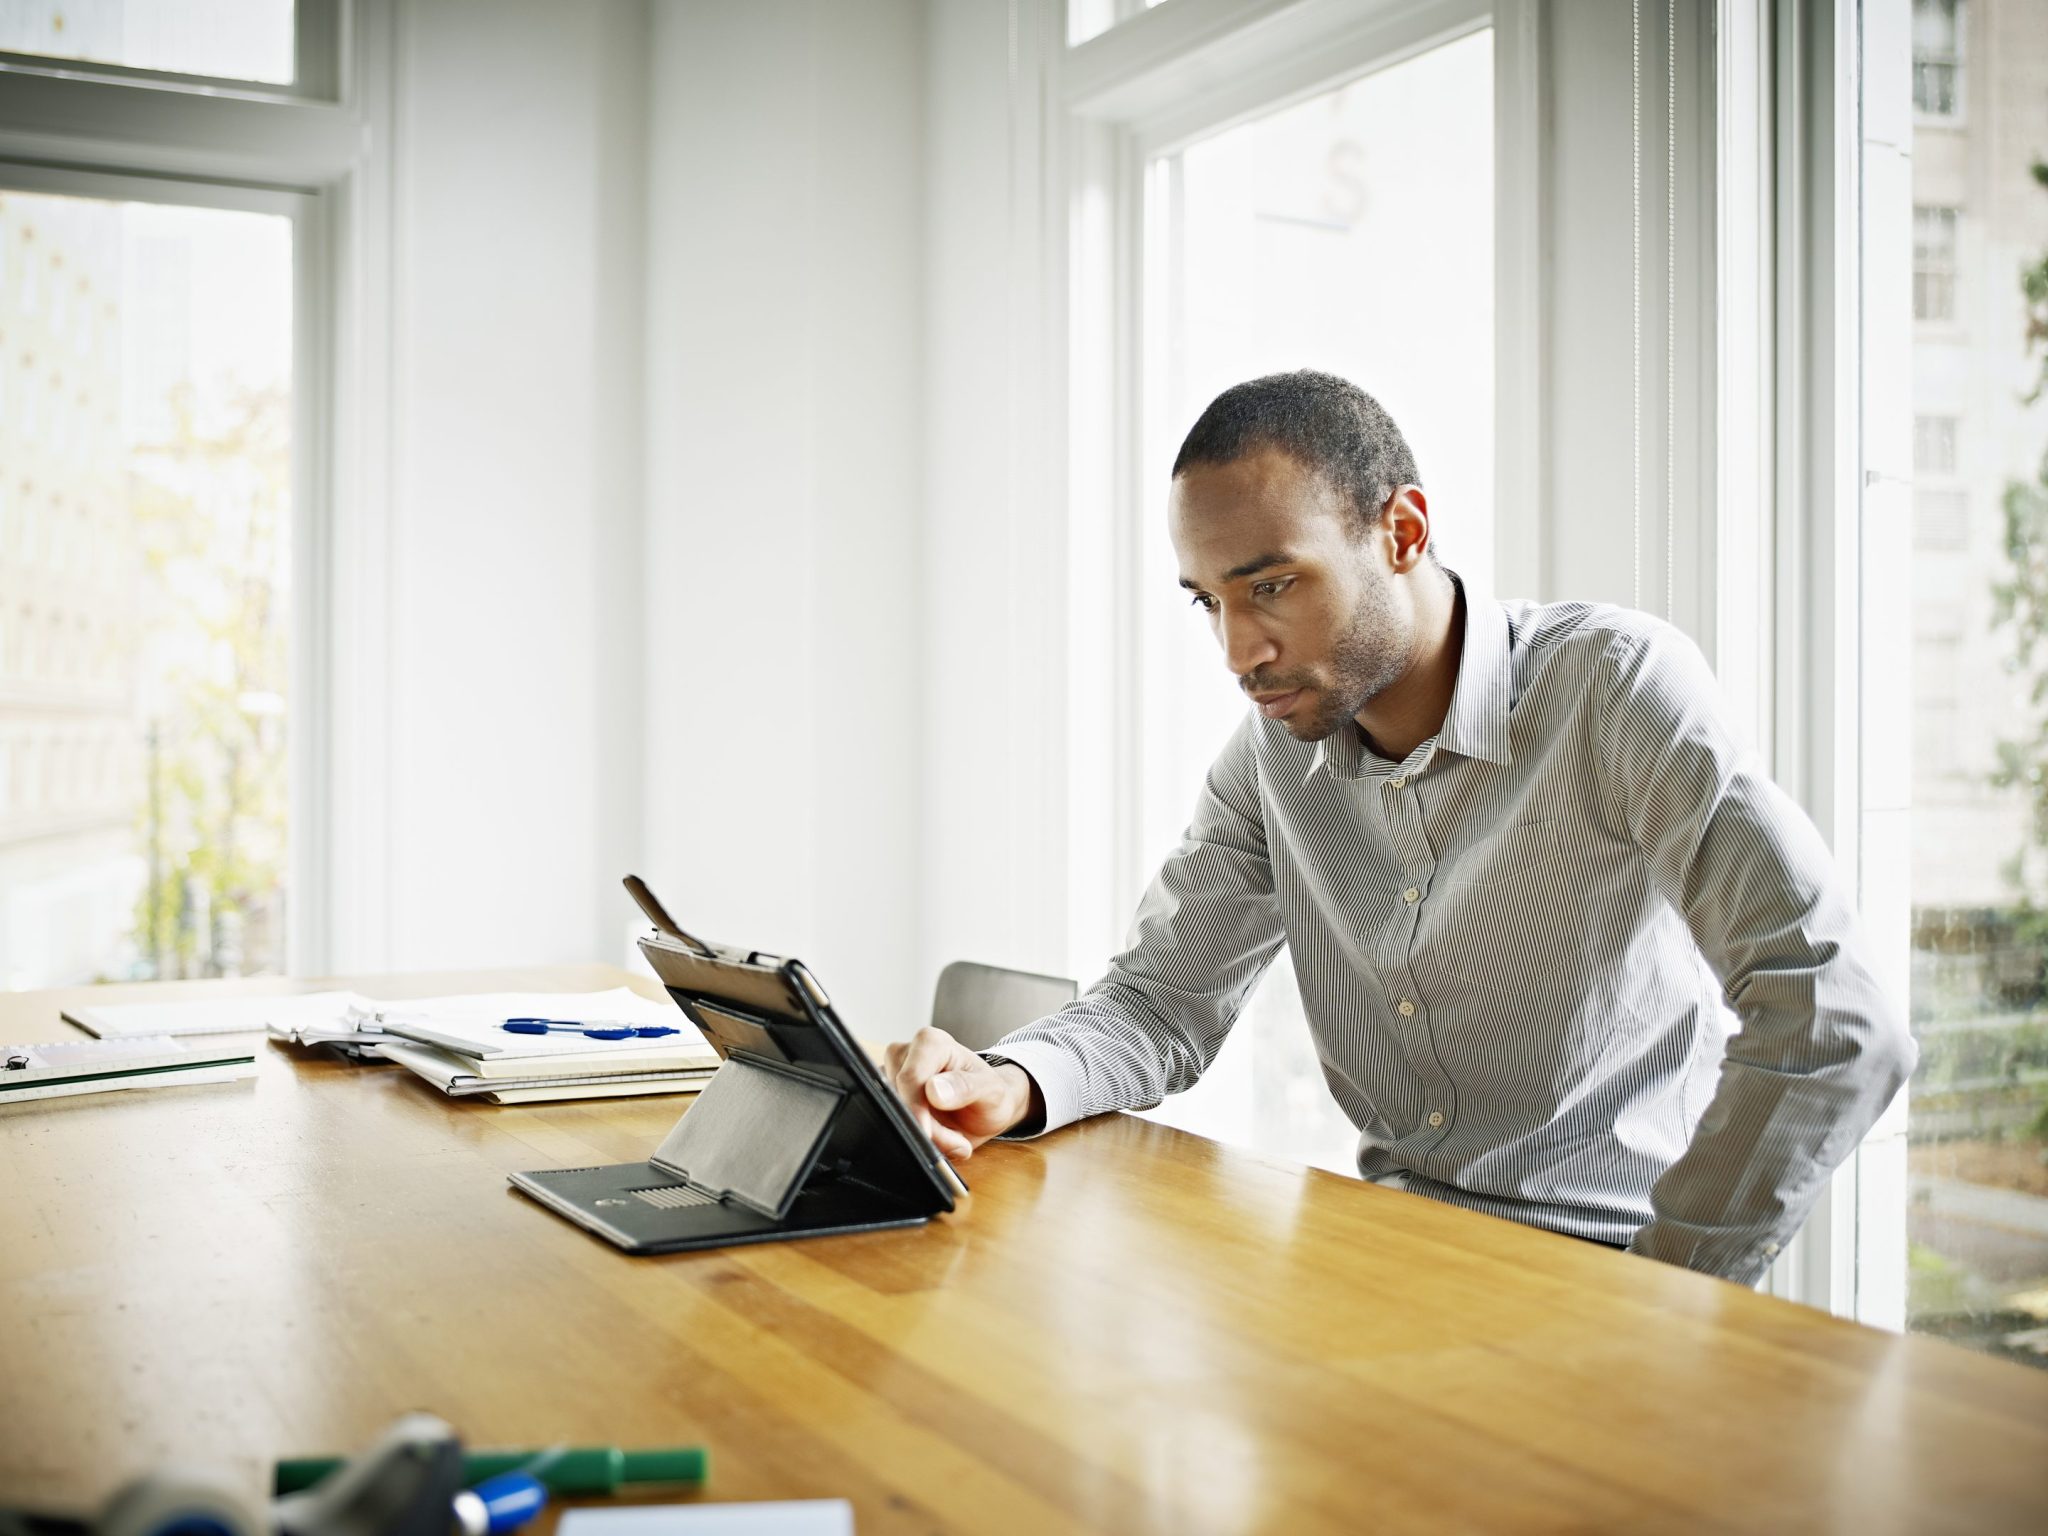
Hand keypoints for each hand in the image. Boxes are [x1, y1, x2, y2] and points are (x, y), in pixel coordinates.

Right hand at [882, 1026, 1038, 1162]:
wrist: (985, 1108)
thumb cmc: (988, 1093)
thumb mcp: (991, 1090)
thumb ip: (966, 1087)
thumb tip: (934, 1091)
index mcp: (931, 1042)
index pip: (910, 1078)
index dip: (916, 1110)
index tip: (929, 1135)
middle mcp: (906, 1053)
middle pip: (900, 1101)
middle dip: (928, 1130)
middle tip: (957, 1141)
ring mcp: (892, 1075)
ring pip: (895, 1116)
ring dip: (925, 1136)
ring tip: (952, 1135)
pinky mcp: (888, 1097)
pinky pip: (894, 1125)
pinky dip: (917, 1138)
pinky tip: (938, 1136)